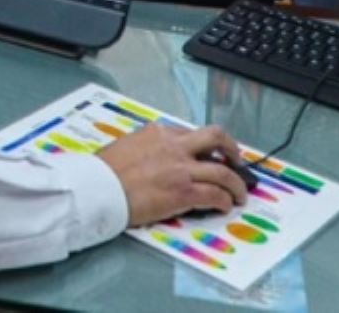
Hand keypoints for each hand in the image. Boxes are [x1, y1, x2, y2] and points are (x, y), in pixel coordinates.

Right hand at [97, 123, 249, 225]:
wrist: (98, 188)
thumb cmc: (103, 171)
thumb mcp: (126, 146)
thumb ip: (146, 148)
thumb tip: (156, 159)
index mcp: (158, 132)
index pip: (189, 133)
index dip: (203, 145)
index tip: (208, 153)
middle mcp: (174, 145)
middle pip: (215, 137)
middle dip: (231, 148)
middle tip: (236, 160)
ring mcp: (181, 168)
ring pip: (223, 171)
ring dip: (236, 184)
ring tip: (239, 193)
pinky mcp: (183, 192)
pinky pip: (215, 194)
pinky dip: (225, 200)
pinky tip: (225, 206)